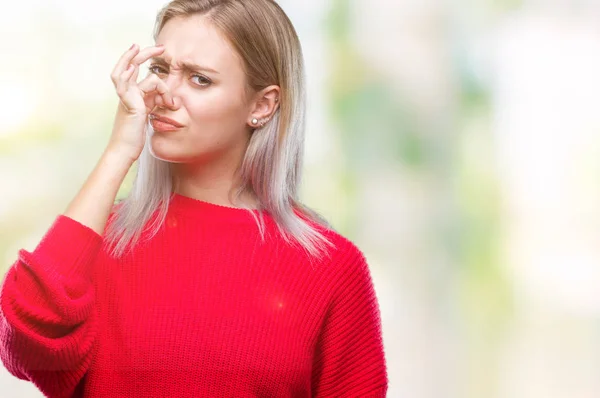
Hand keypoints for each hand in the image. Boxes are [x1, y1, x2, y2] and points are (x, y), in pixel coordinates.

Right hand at [106, 43, 174, 161]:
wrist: (124, 150)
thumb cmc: (135, 136)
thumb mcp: (149, 114)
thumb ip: (155, 103)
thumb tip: (170, 99)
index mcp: (131, 94)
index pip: (134, 69)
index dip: (143, 58)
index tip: (158, 51)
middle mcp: (126, 93)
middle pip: (129, 64)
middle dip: (144, 53)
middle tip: (161, 47)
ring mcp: (125, 97)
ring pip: (131, 71)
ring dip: (152, 72)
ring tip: (161, 63)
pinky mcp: (128, 104)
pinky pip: (126, 85)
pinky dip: (130, 76)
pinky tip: (135, 70)